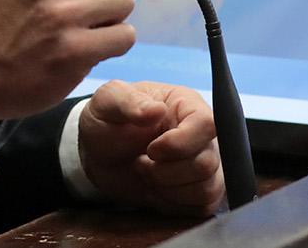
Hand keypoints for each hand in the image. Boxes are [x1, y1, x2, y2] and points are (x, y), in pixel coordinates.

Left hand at [78, 80, 224, 216]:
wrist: (100, 155)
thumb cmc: (107, 122)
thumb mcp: (107, 102)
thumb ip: (128, 101)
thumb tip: (156, 110)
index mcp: (186, 105)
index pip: (207, 124)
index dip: (181, 143)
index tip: (151, 149)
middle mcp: (201, 134)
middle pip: (207, 162)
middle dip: (165, 171)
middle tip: (139, 163)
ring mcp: (203, 163)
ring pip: (206, 187)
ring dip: (168, 189)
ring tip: (146, 175)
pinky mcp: (198, 190)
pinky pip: (201, 206)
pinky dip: (173, 204)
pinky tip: (154, 191)